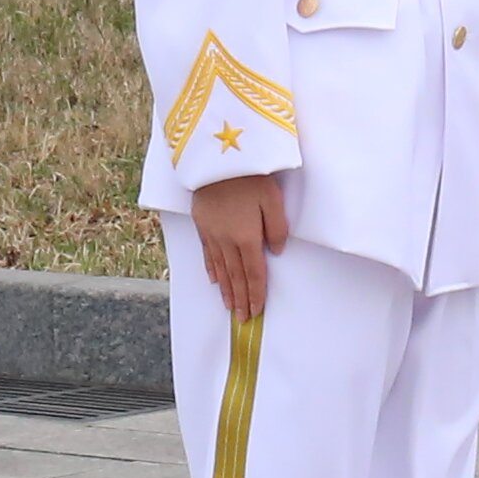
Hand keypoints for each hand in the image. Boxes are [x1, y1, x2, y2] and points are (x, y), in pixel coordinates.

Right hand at [191, 171, 288, 321]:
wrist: (217, 158)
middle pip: (235, 276)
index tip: (256, 312)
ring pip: (220, 268)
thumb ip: (277, 228)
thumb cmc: (250, 176)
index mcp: (247, 237)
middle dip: (240, 299)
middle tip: (242, 319)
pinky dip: (211, 269)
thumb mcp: (273, 200)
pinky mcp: (201, 223)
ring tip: (229, 306)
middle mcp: (227, 241)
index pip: (253, 274)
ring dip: (226, 289)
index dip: (256, 294)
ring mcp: (211, 233)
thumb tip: (275, 251)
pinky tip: (214, 280)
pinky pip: (207, 253)